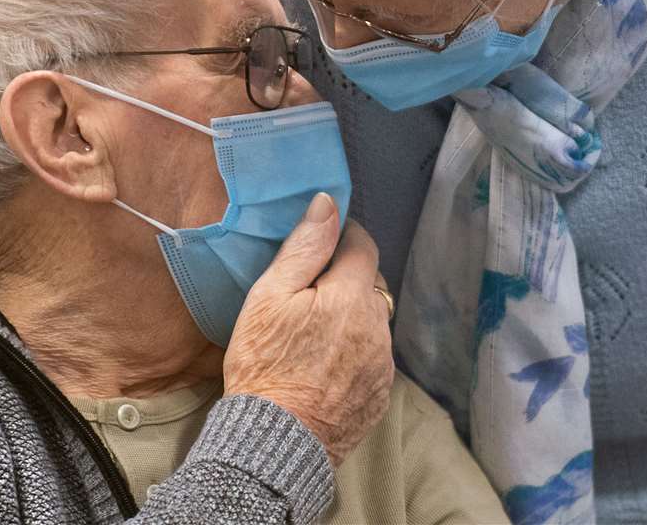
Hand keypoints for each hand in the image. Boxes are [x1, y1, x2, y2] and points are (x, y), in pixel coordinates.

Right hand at [222, 193, 394, 465]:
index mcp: (352, 296)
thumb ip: (304, 248)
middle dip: (346, 281)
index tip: (324, 243)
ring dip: (353, 319)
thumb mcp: (270, 298)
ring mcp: (383, 363)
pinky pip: (373, 357)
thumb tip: (329, 203)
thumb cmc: (263, 365)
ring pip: (373, 322)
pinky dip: (355, 353)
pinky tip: (325, 366)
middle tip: (309, 295)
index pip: (363, 246)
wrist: (272, 443)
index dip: (344, 238)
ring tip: (314, 336)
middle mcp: (378, 326)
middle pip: (370, 285)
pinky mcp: (380, 394)